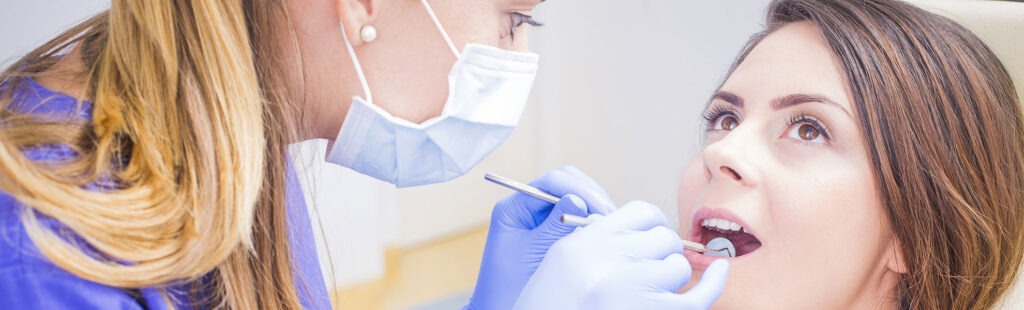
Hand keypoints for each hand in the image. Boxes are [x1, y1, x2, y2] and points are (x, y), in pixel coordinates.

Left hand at [465, 166, 615, 309]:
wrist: (501, 307)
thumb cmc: (511, 284)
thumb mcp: (535, 251)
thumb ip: (556, 225)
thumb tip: (578, 199)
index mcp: (513, 207)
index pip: (551, 182)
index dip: (579, 190)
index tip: (599, 209)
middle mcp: (526, 207)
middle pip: (565, 182)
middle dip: (589, 194)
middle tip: (608, 215)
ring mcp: (540, 218)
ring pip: (573, 196)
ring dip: (592, 206)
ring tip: (606, 225)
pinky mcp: (552, 230)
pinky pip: (575, 215)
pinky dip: (589, 219)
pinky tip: (599, 231)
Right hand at [513, 201, 729, 309]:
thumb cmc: (551, 306)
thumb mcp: (564, 263)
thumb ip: (600, 242)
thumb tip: (648, 230)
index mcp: (584, 244)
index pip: (641, 212)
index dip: (651, 224)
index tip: (648, 238)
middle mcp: (610, 262)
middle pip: (663, 237)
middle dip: (659, 253)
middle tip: (641, 273)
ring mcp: (634, 290)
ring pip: (676, 266)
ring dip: (668, 278)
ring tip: (642, 295)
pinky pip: (699, 296)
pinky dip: (715, 283)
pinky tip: (719, 271)